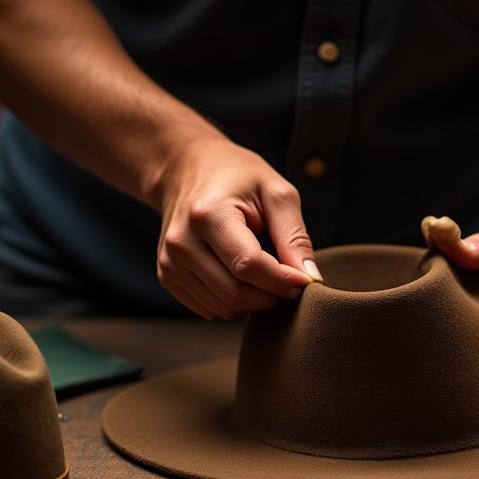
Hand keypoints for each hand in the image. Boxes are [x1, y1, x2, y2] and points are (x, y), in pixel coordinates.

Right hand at [149, 132, 319, 318]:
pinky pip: (210, 310)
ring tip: (268, 278)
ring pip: (223, 308)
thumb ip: (295, 236)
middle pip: (235, 292)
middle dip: (271, 296)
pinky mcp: (168, 276)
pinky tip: (244, 280)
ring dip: (254, 302)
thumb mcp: (275, 193)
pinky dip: (234, 303)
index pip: (248, 265)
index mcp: (208, 214)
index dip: (282, 281)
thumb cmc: (237, 177)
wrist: (186, 168)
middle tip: (290, 283)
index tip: (305, 282)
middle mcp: (181, 242)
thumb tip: (310, 279)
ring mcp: (170, 262)